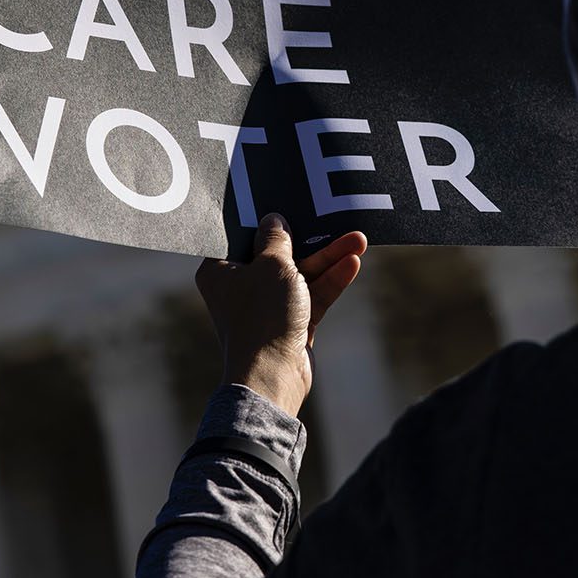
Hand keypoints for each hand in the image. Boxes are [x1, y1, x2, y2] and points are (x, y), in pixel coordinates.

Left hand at [195, 215, 368, 416]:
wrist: (273, 376)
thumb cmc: (263, 316)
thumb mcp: (273, 265)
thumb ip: (277, 239)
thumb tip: (274, 220)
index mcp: (220, 271)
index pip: (244, 236)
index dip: (266, 220)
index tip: (287, 201)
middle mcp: (240, 287)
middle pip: (278, 254)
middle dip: (310, 240)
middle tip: (334, 221)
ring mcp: (265, 306)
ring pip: (300, 274)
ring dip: (328, 259)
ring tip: (358, 241)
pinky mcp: (288, 323)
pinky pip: (311, 295)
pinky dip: (329, 281)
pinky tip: (352, 264)